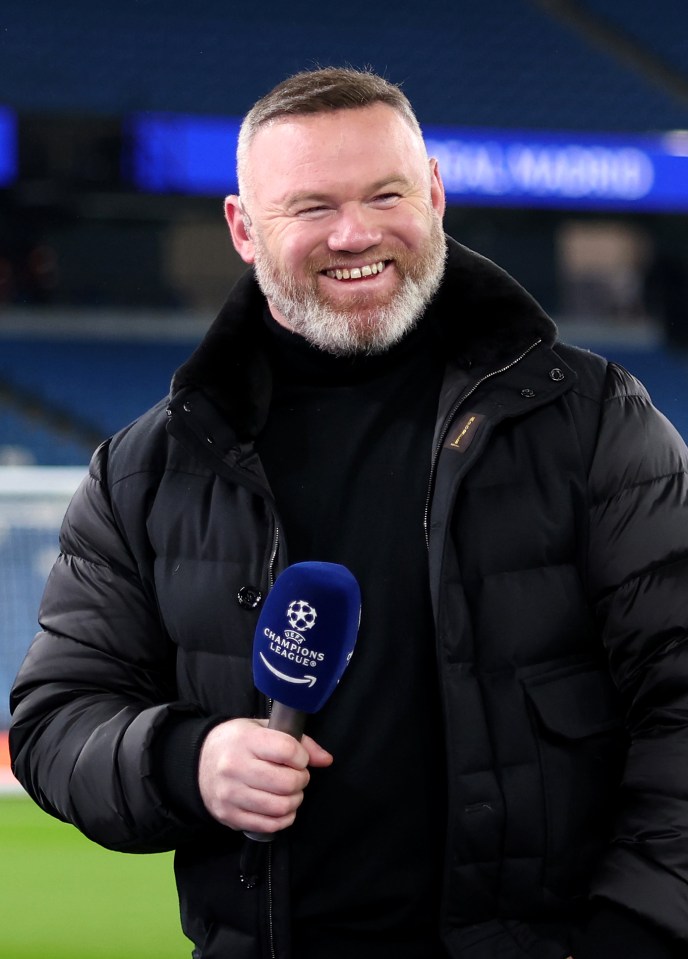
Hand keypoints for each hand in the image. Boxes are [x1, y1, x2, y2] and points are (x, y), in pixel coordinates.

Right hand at [198, 717, 332, 832]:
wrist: (197, 762)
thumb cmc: (237, 742)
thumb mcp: (263, 729)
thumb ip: (298, 741)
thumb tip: (326, 760)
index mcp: (245, 740)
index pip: (287, 751)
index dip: (301, 757)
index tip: (298, 758)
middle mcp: (234, 768)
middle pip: (286, 783)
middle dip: (300, 780)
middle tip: (297, 776)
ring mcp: (230, 795)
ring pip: (279, 807)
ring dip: (294, 801)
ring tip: (290, 792)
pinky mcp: (229, 816)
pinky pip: (268, 825)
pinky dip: (283, 819)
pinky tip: (282, 807)